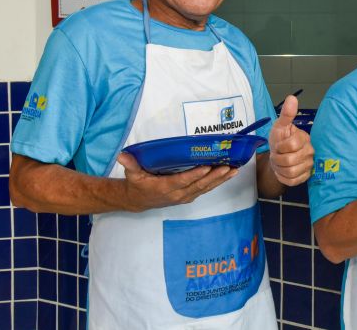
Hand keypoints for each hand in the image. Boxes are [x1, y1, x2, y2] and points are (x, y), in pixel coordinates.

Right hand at [117, 153, 238, 211]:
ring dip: (221, 179)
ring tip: (234, 170)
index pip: (183, 180)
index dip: (195, 174)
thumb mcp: (132, 174)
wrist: (139, 201)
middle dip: (215, 176)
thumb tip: (122, 155)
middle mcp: (178, 194)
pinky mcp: (190, 195)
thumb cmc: (137, 184)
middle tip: (228, 166)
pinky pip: (206, 189)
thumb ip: (130, 164)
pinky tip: (229, 174)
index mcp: (165, 187)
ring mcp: (185, 196)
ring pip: (206, 187)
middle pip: (199, 184)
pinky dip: (218, 182)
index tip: (207, 166)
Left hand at [267, 95, 314, 185]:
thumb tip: (292, 98)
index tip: (278, 145)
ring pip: (290, 172)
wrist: (278, 156)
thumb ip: (286, 114)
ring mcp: (308, 166)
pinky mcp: (305, 177)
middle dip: (278, 158)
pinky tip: (282, 170)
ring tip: (279, 162)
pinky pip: (292, 181)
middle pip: (290, 160)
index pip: (292, 144)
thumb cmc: (280, 139)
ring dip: (279, 168)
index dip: (281, 146)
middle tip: (277, 155)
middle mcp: (310, 152)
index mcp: (304, 139)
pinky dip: (282, 177)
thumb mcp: (280, 126)